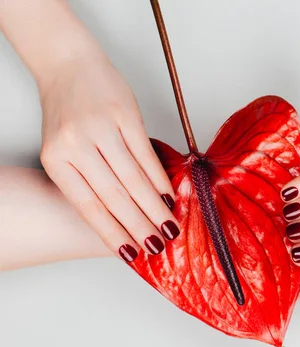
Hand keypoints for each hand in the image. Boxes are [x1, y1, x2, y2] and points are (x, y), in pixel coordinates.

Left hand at [39, 53, 178, 262]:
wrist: (69, 65)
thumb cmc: (67, 112)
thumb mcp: (63, 149)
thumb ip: (87, 179)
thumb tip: (122, 216)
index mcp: (56, 160)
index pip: (87, 206)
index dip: (111, 232)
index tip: (130, 253)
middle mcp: (76, 145)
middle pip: (114, 195)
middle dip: (139, 225)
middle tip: (158, 246)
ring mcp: (101, 129)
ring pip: (133, 178)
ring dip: (154, 206)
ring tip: (169, 225)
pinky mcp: (124, 115)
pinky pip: (145, 154)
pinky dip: (159, 177)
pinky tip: (170, 194)